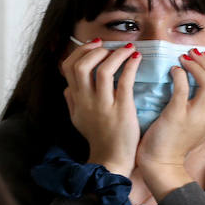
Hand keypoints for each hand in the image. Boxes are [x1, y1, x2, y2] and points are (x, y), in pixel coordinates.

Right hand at [59, 38, 142, 175]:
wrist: (111, 160)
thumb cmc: (97, 138)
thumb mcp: (77, 119)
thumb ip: (71, 101)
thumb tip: (67, 85)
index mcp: (76, 100)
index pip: (68, 67)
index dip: (81, 51)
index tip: (95, 45)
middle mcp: (87, 101)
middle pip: (82, 65)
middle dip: (96, 50)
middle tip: (109, 47)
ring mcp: (104, 106)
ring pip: (104, 70)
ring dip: (116, 54)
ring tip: (127, 50)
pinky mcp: (122, 110)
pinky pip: (125, 82)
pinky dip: (131, 66)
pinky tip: (136, 59)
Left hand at [137, 49, 204, 197]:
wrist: (161, 164)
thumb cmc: (174, 143)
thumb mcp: (196, 124)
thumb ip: (202, 106)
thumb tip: (198, 82)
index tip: (202, 60)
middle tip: (192, 54)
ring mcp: (195, 116)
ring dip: (195, 65)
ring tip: (183, 59)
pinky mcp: (177, 115)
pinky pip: (182, 87)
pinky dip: (178, 74)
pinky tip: (172, 71)